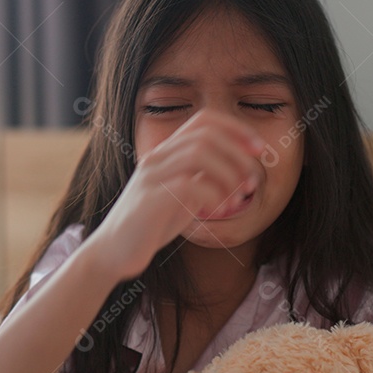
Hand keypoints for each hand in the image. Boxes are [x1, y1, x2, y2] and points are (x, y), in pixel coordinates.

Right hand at [87, 110, 265, 278]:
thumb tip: (238, 170)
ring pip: (199, 154)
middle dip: (238, 154)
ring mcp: (151, 177)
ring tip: (239, 198)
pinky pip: (189, 185)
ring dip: (229, 174)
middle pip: (206, 135)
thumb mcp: (182, 196)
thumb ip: (203, 179)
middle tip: (253, 180)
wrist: (114, 252)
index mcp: (165, 153)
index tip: (258, 149)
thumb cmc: (151, 226)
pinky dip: (213, 196)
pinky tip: (218, 211)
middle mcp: (156, 158)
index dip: (236, 128)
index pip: (203, 120)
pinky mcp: (149, 200)